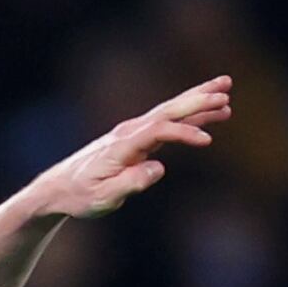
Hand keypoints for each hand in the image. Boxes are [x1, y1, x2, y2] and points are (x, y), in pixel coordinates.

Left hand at [26, 77, 229, 218]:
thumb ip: (130, 183)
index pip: (158, 130)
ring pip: (171, 111)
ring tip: (227, 91)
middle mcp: (129, 132)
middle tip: (226, 89)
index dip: (184, 133)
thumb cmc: (80, 196)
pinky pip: (169, 123)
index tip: (207, 141)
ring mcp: (134, 132)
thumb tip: (159, 168)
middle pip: (168, 109)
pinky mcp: (138, 139)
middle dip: (198, 98)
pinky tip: (211, 114)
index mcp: (122, 145)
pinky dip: (190, 117)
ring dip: (198, 100)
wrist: (60, 188)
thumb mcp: (102, 198)